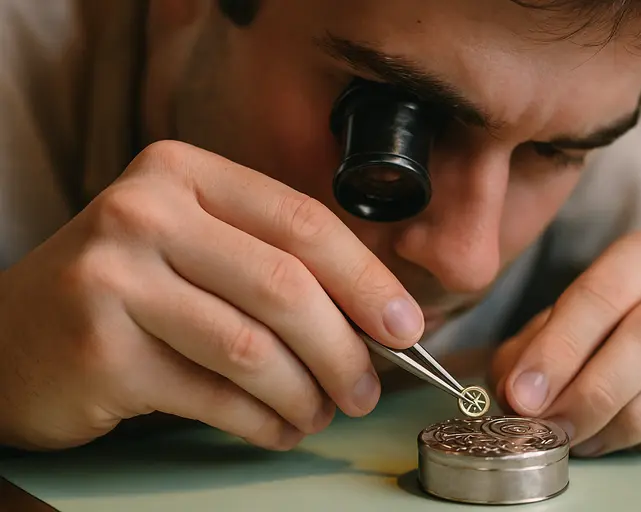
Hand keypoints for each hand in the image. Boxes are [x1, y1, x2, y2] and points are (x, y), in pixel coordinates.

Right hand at [0, 141, 422, 450]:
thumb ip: (273, 263)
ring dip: (306, 393)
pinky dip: (263, 422)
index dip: (366, 279)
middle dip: (344, 349)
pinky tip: (278, 428)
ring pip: (254, 349)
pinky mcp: (101, 350)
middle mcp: (145, 213)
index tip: (404, 326)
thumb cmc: (128, 288)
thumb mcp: (195, 245)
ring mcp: (115, 280)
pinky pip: (215, 396)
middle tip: (367, 388)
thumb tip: (373, 317)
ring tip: (321, 413)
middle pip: (285, 288)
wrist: (14, 336)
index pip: (302, 222)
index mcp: (183, 171)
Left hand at [490, 231, 640, 456]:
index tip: (524, 395)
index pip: (599, 294)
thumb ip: (531, 349)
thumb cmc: (609, 324)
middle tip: (550, 427)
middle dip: (591, 393)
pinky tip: (617, 440)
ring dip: (623, 422)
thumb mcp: (561, 319)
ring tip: (579, 439)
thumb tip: (516, 393)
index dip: (559, 349)